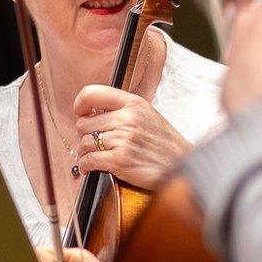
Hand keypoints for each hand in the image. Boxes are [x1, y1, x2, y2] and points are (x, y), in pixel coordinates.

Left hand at [73, 85, 190, 188]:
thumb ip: (122, 109)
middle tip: (93, 141)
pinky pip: (89, 160)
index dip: (80, 104)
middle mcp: (127, 118)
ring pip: (85, 143)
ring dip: (85, 152)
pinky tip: (91, 167)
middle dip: (85, 134)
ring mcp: (123, 139)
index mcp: (133, 103)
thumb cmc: (163, 143)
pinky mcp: (120, 160)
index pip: (91, 93)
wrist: (181, 167)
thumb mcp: (147, 114)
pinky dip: (86, 165)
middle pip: (84, 123)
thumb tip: (90, 111)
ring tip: (92, 155)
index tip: (81, 112)